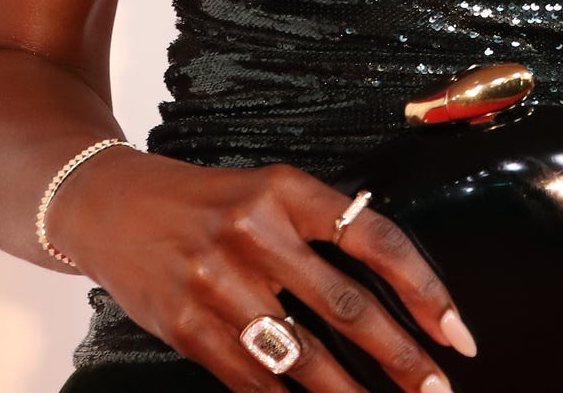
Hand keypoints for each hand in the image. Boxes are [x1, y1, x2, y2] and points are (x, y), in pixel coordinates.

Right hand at [52, 151, 478, 392]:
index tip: (456, 331)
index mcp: (285, 190)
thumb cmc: (202, 202)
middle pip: (348, 306)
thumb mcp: (265, 191)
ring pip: (303, 356)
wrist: (106, 204)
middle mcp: (254, 233)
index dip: (424, 288)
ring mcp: (217, 283)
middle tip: (438, 389)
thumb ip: (320, 230)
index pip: (375, 238)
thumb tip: (395, 292)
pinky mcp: (186, 326)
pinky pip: (252, 381)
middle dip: (401, 358)